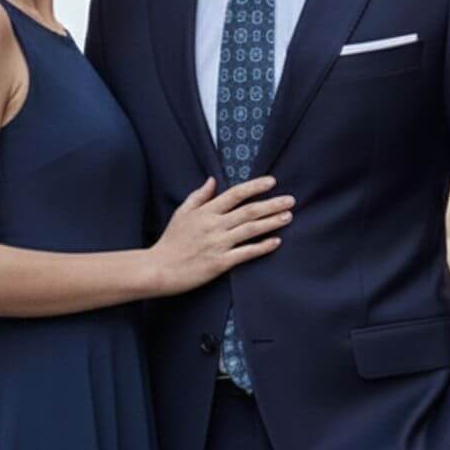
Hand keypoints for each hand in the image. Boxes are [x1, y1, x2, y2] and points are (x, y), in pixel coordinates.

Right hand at [150, 175, 292, 296]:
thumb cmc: (170, 242)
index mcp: (205, 212)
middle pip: (248, 211)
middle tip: (290, 200)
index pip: (235, 194)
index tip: (272, 182)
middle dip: (271, 204)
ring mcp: (218, 244)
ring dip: (271, 222)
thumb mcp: (182, 213)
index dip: (254, 186)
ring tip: (288, 216)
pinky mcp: (220, 263)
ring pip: (250, 230)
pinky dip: (262, 247)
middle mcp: (214, 226)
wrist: (159, 269)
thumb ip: (199, 196)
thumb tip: (212, 180)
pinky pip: (245, 253)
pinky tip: (276, 242)